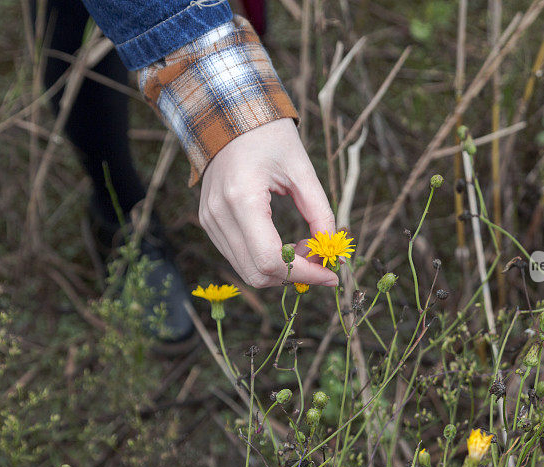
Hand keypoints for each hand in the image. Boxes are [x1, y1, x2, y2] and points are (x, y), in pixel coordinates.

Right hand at [198, 118, 337, 287]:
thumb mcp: (303, 170)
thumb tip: (333, 251)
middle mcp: (219, 215)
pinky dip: (266, 259)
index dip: (304, 275)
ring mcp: (210, 220)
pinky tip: (285, 242)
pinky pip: (239, 257)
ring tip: (304, 244)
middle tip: (320, 258)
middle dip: (294, 275)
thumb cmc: (270, 136)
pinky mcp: (209, 222)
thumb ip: (320, 213)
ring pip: (247, 271)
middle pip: (257, 274)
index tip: (331, 275)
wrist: (229, 114)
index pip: (271, 260)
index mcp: (242, 199)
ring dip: (281, 269)